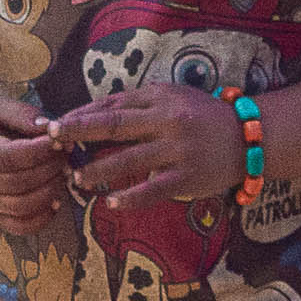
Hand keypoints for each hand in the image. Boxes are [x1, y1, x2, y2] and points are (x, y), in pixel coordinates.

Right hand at [0, 94, 66, 236]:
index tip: (59, 139)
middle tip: (66, 152)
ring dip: (51, 190)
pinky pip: (19, 226)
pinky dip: (43, 217)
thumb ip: (22, 115)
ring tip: (62, 171)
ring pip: (21, 206)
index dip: (39, 151)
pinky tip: (56, 199)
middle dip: (50, 168)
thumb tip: (52, 128)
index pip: (6, 157)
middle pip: (17, 183)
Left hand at [47, 83, 250, 211]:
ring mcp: (177, 151)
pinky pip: (154, 190)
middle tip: (52, 140)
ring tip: (77, 178)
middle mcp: (167, 122)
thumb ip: (138, 104)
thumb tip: (93, 112)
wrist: (248, 137)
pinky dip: (131, 197)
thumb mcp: (172, 98)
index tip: (55, 124)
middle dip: (79, 132)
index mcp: (160, 100)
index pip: (112, 106)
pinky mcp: (187, 178)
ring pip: (130, 160)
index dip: (81, 114)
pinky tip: (111, 202)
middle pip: (114, 126)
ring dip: (99, 170)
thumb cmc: (203, 116)